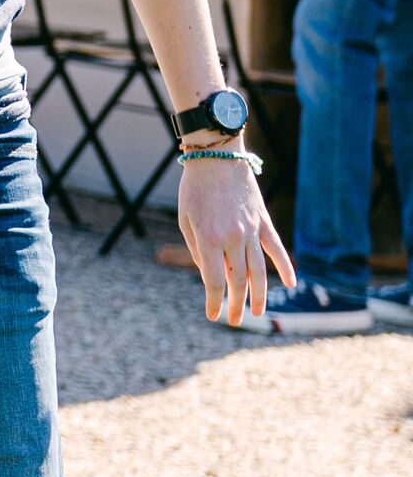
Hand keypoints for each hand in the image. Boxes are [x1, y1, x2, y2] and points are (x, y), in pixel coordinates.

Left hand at [179, 152, 294, 326]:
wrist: (217, 157)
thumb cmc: (195, 189)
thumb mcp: (186, 221)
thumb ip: (198, 251)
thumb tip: (210, 275)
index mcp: (209, 238)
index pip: (214, 281)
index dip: (214, 302)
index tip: (213, 316)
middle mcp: (233, 237)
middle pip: (238, 280)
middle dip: (236, 304)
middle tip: (233, 320)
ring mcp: (251, 230)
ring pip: (259, 269)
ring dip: (259, 294)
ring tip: (259, 312)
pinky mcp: (263, 221)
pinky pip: (276, 248)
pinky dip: (285, 266)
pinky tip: (291, 283)